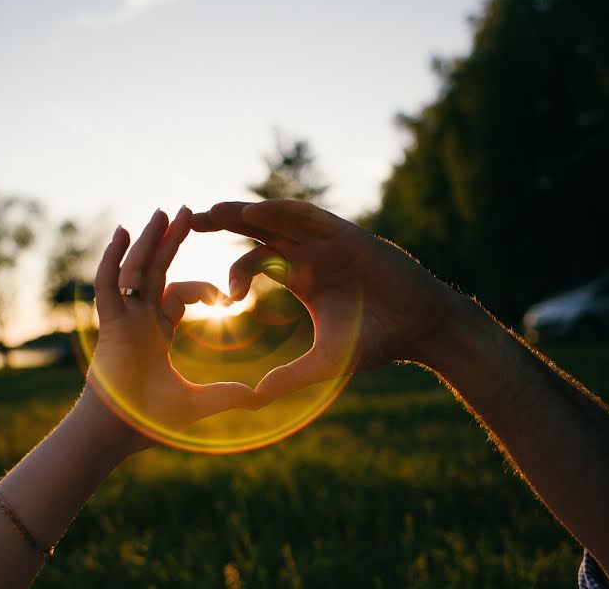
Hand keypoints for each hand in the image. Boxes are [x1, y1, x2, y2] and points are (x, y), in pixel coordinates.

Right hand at [88, 207, 257, 438]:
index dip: (204, 289)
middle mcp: (138, 319)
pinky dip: (112, 260)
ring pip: (135, 270)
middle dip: (171, 241)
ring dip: (149, 241)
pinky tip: (122, 233)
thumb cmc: (150, 422)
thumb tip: (260, 399)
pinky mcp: (109, 325)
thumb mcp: (199, 404)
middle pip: (156, 269)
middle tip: (187, 210)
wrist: (116, 435)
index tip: (227, 297)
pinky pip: (107, 286)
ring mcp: (122, 320)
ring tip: (163, 212)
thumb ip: (227, 397)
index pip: (179, 294)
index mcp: (157, 331)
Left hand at [192, 200, 458, 403]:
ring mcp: (327, 241)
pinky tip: (253, 213)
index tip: (217, 294)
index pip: (255, 264)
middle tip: (188, 222)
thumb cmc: (376, 341)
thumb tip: (254, 398)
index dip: (232, 273)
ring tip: (212, 210)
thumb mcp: (326, 362)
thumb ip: (290, 377)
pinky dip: (280, 213)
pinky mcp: (344, 234)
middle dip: (225, 224)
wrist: (420, 327)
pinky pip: (307, 217)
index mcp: (300, 278)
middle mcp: (309, 254)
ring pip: (278, 219)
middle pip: (258, 232)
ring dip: (245, 213)